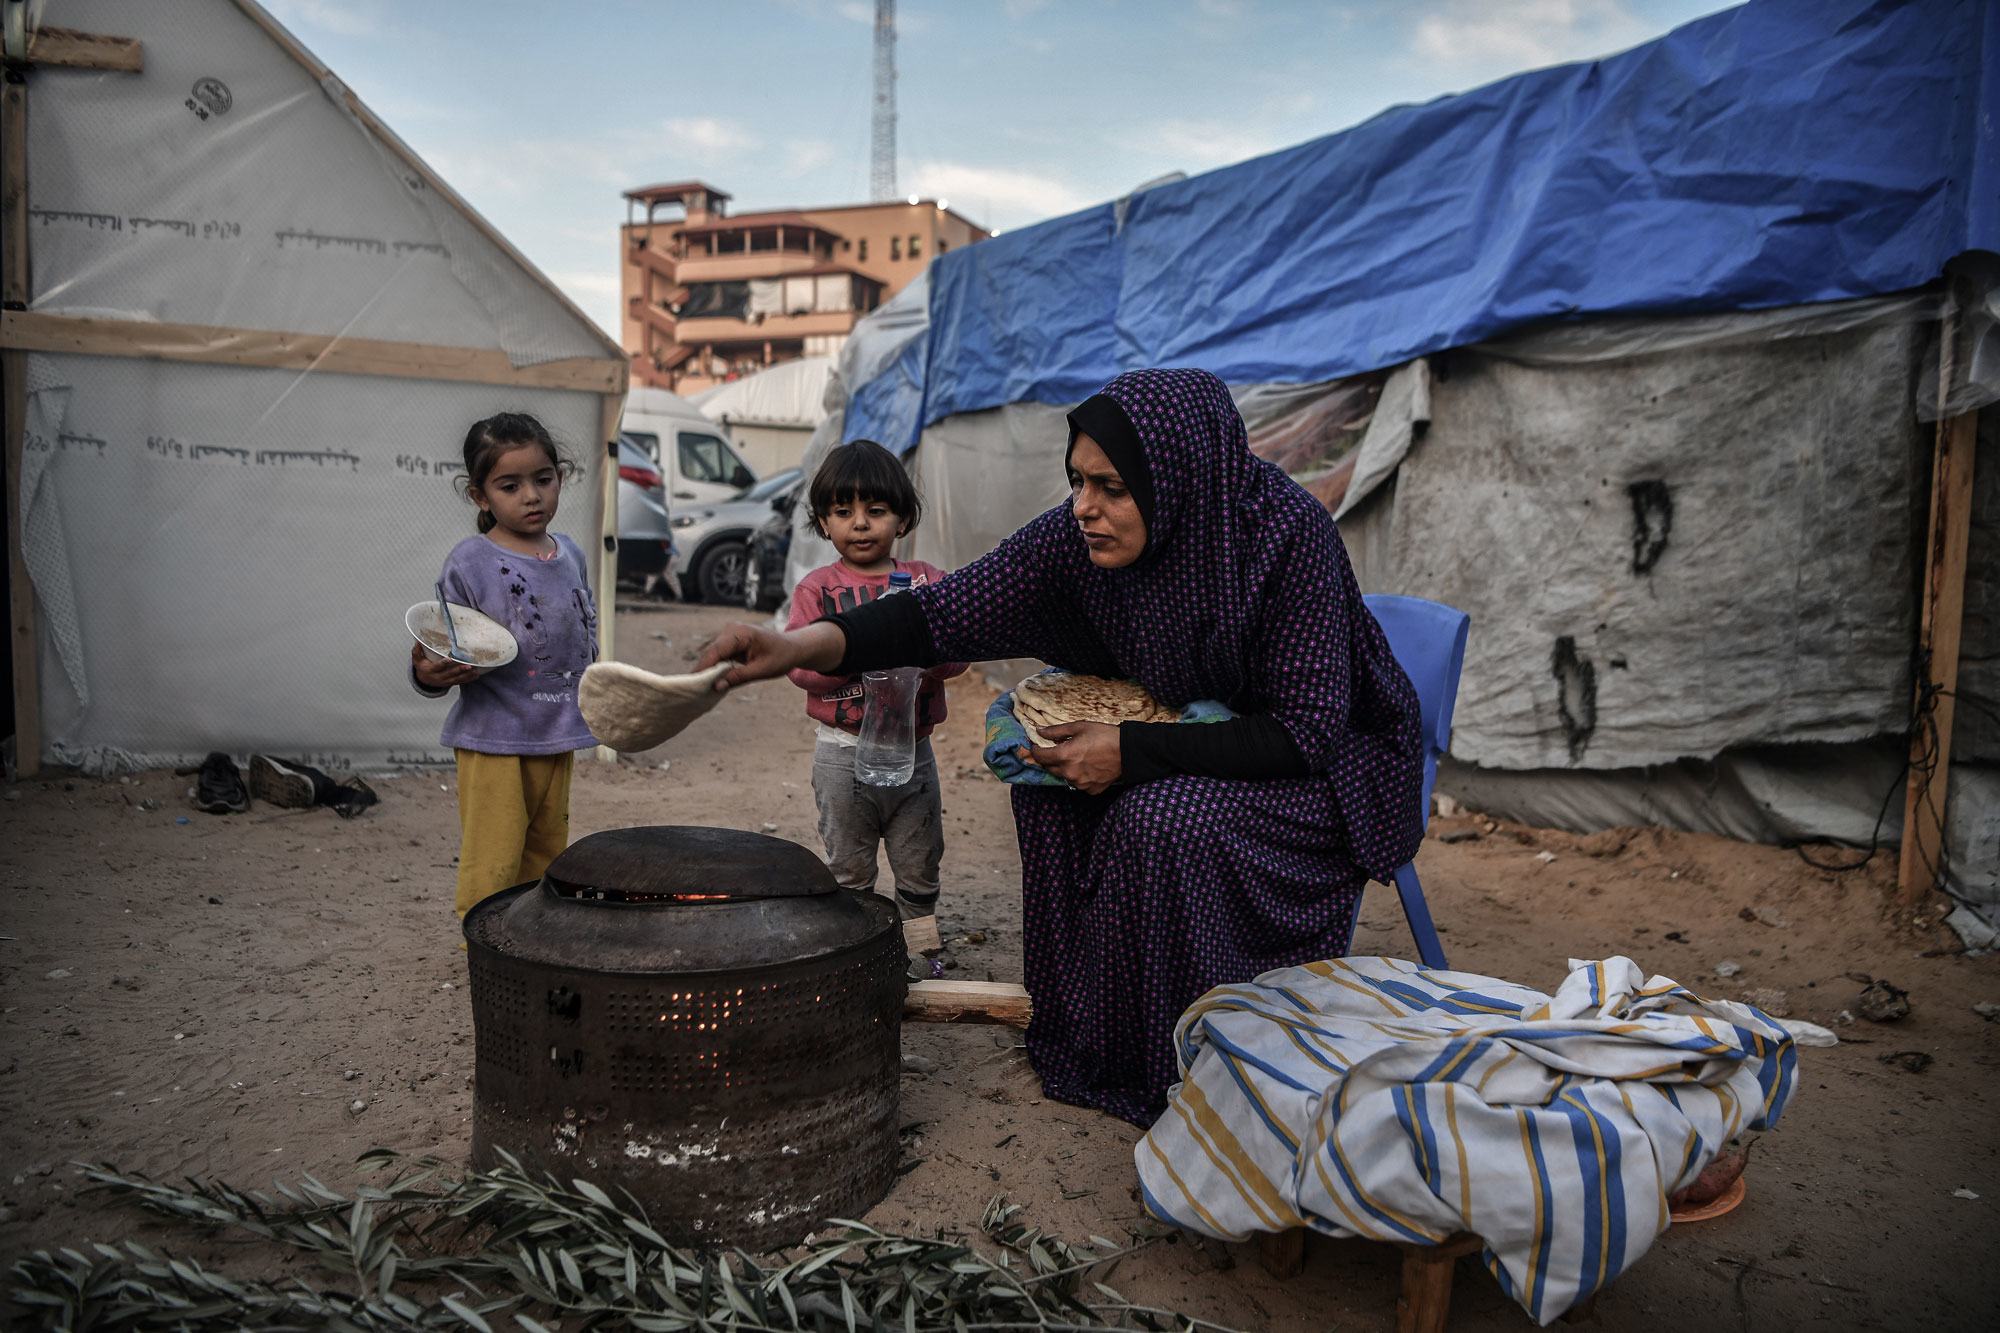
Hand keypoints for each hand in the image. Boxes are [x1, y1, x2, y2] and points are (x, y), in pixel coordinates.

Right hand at [411, 640, 478, 690]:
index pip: (437, 667)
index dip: (443, 663)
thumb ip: (417, 651)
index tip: (449, 659)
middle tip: (468, 666)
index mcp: (430, 670)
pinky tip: (476, 675)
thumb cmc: (422, 666)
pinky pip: (460, 682)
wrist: (424, 680)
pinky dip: (468, 679)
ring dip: (466, 675)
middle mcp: (438, 677)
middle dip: (459, 670)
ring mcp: (445, 681)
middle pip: (450, 674)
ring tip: (474, 671)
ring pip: (457, 679)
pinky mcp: (451, 683)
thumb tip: (418, 641)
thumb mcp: (417, 659)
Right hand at [696, 621, 845, 689]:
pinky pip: (718, 656)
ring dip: (708, 671)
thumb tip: (716, 687)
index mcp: (740, 633)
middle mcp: (731, 630)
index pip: (715, 651)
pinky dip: (715, 669)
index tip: (693, 684)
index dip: (703, 668)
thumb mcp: (762, 670)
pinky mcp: (729, 642)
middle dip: (703, 671)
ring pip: (712, 655)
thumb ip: (738, 677)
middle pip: (710, 653)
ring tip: (700, 689)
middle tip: (693, 691)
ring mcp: (729, 634)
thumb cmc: (781, 657)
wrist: (792, 648)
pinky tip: (711, 683)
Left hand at [1025, 720, 1122, 794]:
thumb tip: (1039, 731)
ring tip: (1078, 757)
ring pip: (1064, 776)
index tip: (1037, 745)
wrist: (1128, 751)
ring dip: (1065, 768)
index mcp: (1064, 756)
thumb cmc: (1104, 735)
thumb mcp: (1079, 727)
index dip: (1036, 750)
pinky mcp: (1090, 790)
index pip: (1040, 756)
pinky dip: (1079, 776)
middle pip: (1049, 768)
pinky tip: (1088, 767)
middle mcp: (1069, 773)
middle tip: (1059, 750)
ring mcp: (1080, 784)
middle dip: (1050, 759)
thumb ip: (1056, 731)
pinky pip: (1078, 784)